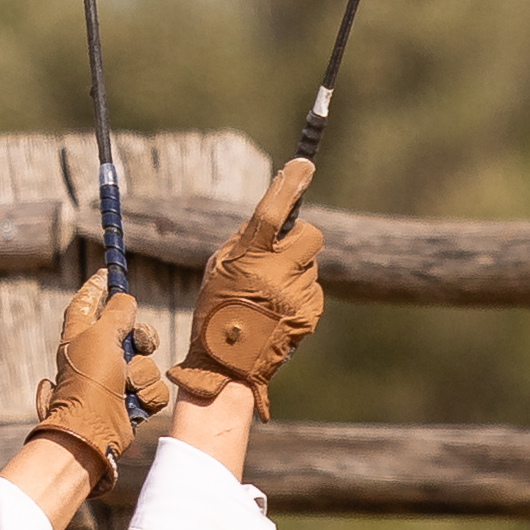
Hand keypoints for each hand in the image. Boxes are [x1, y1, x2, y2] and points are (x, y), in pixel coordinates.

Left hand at [24, 276, 158, 471]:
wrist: (93, 432)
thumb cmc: (89, 383)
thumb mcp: (101, 336)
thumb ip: (117, 312)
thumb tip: (125, 299)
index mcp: (80, 335)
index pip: (88, 302)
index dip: (98, 286)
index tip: (109, 272)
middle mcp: (96, 355)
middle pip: (129, 330)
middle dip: (140, 336)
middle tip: (138, 343)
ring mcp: (114, 379)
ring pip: (146, 361)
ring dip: (141, 373)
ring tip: (126, 385)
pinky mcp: (130, 401)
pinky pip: (153, 387)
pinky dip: (147, 395)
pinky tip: (134, 403)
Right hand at [186, 156, 327, 388]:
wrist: (229, 365)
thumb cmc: (216, 311)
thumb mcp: (217, 269)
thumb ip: (243, 240)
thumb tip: (272, 216)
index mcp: (248, 257)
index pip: (273, 212)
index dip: (289, 185)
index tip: (303, 163)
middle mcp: (277, 273)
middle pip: (309, 236)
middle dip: (299, 241)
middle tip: (280, 255)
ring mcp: (298, 294)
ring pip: (310, 265)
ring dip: (295, 273)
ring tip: (269, 297)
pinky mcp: (312, 312)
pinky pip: (313, 289)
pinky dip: (299, 295)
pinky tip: (277, 312)